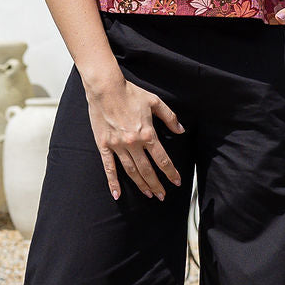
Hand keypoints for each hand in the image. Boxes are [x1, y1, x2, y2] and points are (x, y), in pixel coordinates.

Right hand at [85, 75, 184, 200]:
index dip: (171, 173)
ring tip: (148, 194)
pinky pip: (109, 168)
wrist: (105, 88)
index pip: (162, 159)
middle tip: (162, 196)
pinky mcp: (104, 146)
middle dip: (156, 185)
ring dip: (141, 184)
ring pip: (131, 171)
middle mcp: (134, 143)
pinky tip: (117, 195)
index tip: (176, 182)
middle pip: (147, 170)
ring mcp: (118, 146)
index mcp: (147, 134)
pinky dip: (113, 183)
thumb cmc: (130, 93)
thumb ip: (170, 118)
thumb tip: (180, 130)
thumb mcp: (155, 102)